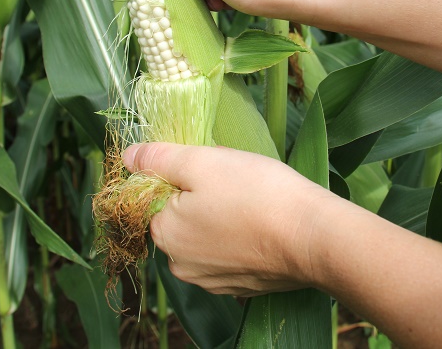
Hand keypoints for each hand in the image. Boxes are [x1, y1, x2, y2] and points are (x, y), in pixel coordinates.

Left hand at [122, 142, 337, 295]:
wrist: (313, 237)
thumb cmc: (257, 193)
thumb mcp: (203, 162)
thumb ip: (160, 158)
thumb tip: (127, 156)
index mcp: (165, 234)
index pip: (156, 197)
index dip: (182, 176)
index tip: (213, 170)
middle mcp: (182, 266)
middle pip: (181, 218)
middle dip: (202, 197)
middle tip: (235, 181)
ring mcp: (213, 281)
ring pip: (207, 236)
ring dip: (222, 218)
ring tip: (252, 202)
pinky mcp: (242, 286)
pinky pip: (231, 254)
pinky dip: (241, 239)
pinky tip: (262, 225)